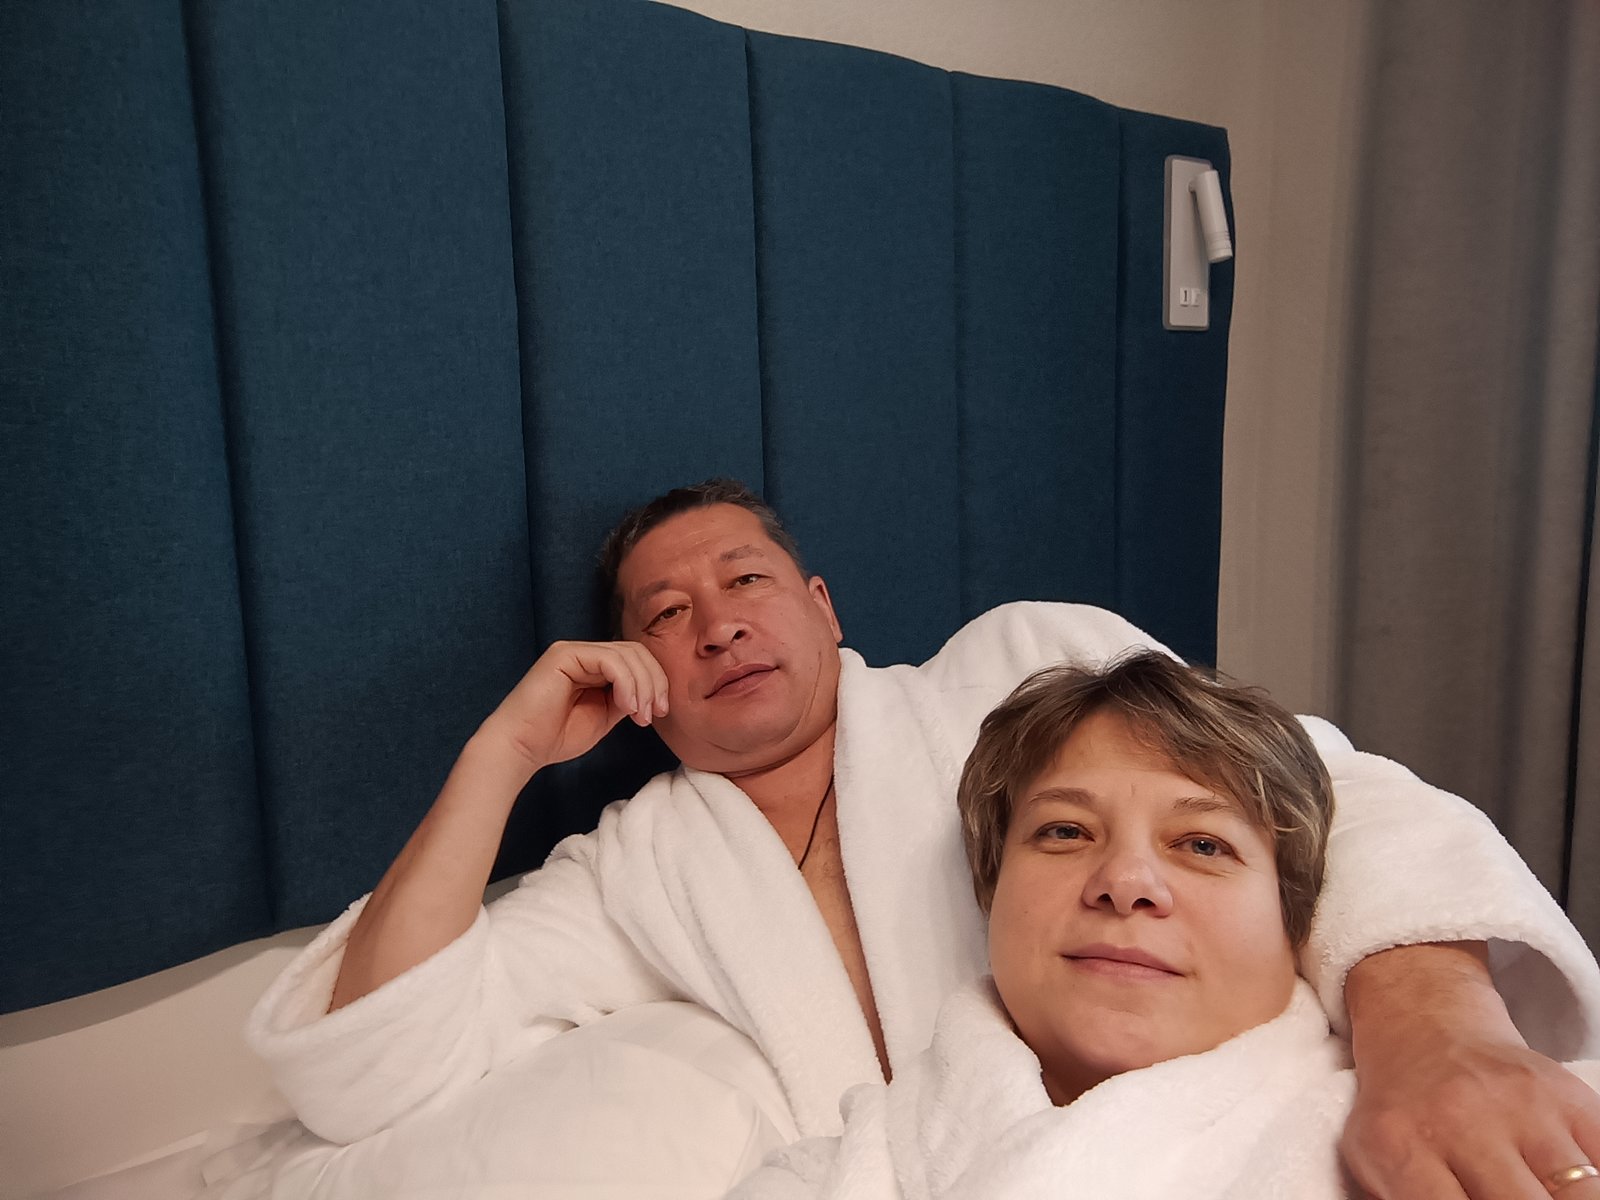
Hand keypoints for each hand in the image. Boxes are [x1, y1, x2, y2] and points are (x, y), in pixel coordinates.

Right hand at [477, 640, 669, 773]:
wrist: (522, 748)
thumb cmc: (557, 737)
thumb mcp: (605, 716)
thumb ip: (626, 698)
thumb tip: (652, 691)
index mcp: (594, 667)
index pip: (637, 659)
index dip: (656, 681)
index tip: (661, 712)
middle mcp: (584, 654)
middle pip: (636, 652)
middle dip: (654, 682)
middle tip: (655, 714)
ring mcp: (573, 651)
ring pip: (626, 654)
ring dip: (643, 686)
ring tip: (640, 716)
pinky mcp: (564, 655)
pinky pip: (609, 660)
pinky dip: (626, 682)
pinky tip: (626, 706)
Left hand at [1341, 944, 1599, 1198]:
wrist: (1427, 1031)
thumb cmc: (1403, 1114)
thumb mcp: (1374, 1161)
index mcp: (1402, 1146)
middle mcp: (1462, 1120)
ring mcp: (1522, 1106)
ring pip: (1581, 1195)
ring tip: (1545, 1197)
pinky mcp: (1569, 1096)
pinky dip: (1595, 1182)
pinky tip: (1573, 1186)